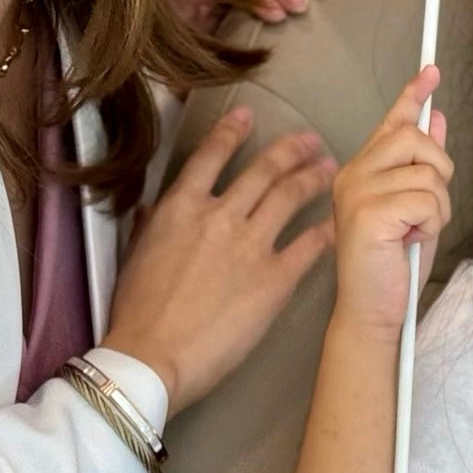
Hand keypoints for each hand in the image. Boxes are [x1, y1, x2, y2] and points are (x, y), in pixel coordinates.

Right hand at [104, 106, 335, 417]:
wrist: (153, 357)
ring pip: (290, 196)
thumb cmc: (136, 312)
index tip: (249, 115)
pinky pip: (309, 245)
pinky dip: (325, 228)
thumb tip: (153, 210)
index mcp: (181, 207)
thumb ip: (151, 226)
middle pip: (264, 170)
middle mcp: (219, 215)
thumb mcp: (135, 256)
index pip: (211, 154)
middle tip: (309, 141)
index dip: (233, 131)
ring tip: (329, 167)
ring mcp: (250, 245)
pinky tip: (337, 220)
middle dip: (291, 149)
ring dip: (313, 176)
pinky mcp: (274, 279)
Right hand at [328, 65, 453, 338]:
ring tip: (416, 232)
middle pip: (415, 138)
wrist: (373, 313)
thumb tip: (436, 121)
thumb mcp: (416, 209)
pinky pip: (427, 199)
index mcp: (362, 170)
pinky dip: (432, 223)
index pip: (391, 123)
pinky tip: (410, 241)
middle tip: (428, 209)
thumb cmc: (394, 265)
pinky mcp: (368, 213)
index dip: (412, 95)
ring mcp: (358, 191)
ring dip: (438, 208)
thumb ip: (422, 167)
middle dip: (439, 170)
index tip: (430, 71)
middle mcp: (353, 173)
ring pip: (428, 173)